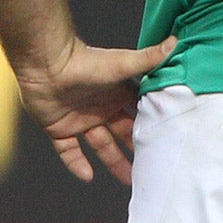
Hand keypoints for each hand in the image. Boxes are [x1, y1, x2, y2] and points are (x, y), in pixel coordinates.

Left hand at [15, 34, 177, 182]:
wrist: (47, 63)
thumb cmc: (86, 62)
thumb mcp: (122, 64)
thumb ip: (149, 58)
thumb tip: (176, 41)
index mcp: (117, 94)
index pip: (137, 115)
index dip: (149, 129)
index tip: (165, 144)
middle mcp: (101, 108)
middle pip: (121, 134)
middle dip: (135, 151)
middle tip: (151, 169)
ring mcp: (80, 119)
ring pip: (100, 146)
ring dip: (112, 163)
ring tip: (128, 181)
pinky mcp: (59, 128)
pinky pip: (69, 151)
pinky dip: (76, 164)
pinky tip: (87, 177)